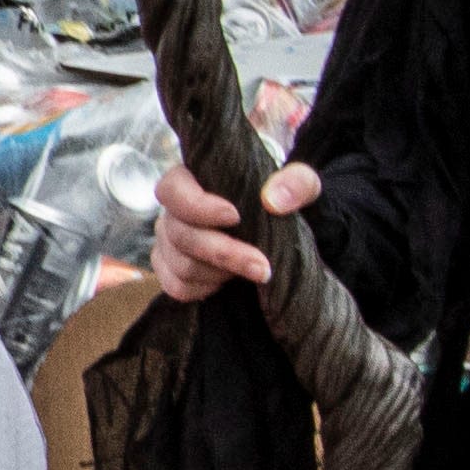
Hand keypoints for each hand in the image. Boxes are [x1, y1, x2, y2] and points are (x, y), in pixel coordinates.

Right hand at [151, 157, 315, 304]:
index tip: (235, 216)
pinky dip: (204, 289)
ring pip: (180, 265)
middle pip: (180, 234)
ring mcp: (167, 242)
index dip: (197, 205)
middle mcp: (172, 211)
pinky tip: (229, 282)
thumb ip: (296, 182)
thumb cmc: (284, 198)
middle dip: (223, 253)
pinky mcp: (170, 270)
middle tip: (262, 266)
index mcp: (193, 180)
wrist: (275, 228)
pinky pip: (176, 287)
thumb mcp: (302, 184)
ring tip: (252, 271)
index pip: (172, 189)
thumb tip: (274, 200)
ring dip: (219, 273)